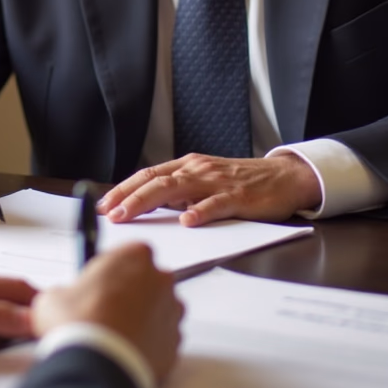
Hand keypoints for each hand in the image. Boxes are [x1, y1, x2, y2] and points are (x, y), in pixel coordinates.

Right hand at [32, 243, 181, 381]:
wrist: (97, 365)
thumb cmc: (82, 324)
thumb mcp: (55, 296)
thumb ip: (66, 291)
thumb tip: (60, 302)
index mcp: (134, 255)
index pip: (128, 253)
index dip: (112, 270)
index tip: (99, 282)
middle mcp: (159, 279)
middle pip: (148, 279)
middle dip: (131, 292)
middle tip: (105, 309)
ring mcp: (171, 311)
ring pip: (159, 308)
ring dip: (143, 317)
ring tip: (116, 332)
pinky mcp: (175, 342)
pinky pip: (163, 338)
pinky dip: (150, 342)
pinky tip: (127, 349)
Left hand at [97, 152, 321, 226]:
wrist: (283, 177)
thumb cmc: (241, 183)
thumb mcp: (204, 183)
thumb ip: (179, 193)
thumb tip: (148, 208)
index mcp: (187, 166)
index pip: (148, 175)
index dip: (124, 189)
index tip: (104, 205)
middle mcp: (197, 169)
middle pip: (155, 181)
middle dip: (128, 197)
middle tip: (109, 213)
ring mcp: (216, 182)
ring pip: (176, 189)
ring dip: (148, 202)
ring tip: (130, 215)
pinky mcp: (238, 196)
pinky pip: (215, 203)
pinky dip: (200, 211)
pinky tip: (187, 221)